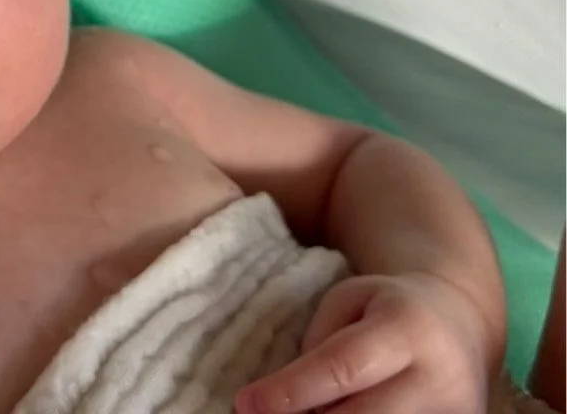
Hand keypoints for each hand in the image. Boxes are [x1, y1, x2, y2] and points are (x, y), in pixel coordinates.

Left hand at [234, 273, 492, 413]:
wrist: (459, 323)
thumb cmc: (385, 308)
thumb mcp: (347, 301)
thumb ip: (318, 343)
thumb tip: (287, 400)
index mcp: (407, 328)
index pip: (340, 368)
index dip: (289, 391)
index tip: (245, 403)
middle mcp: (440, 379)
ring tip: (309, 408)